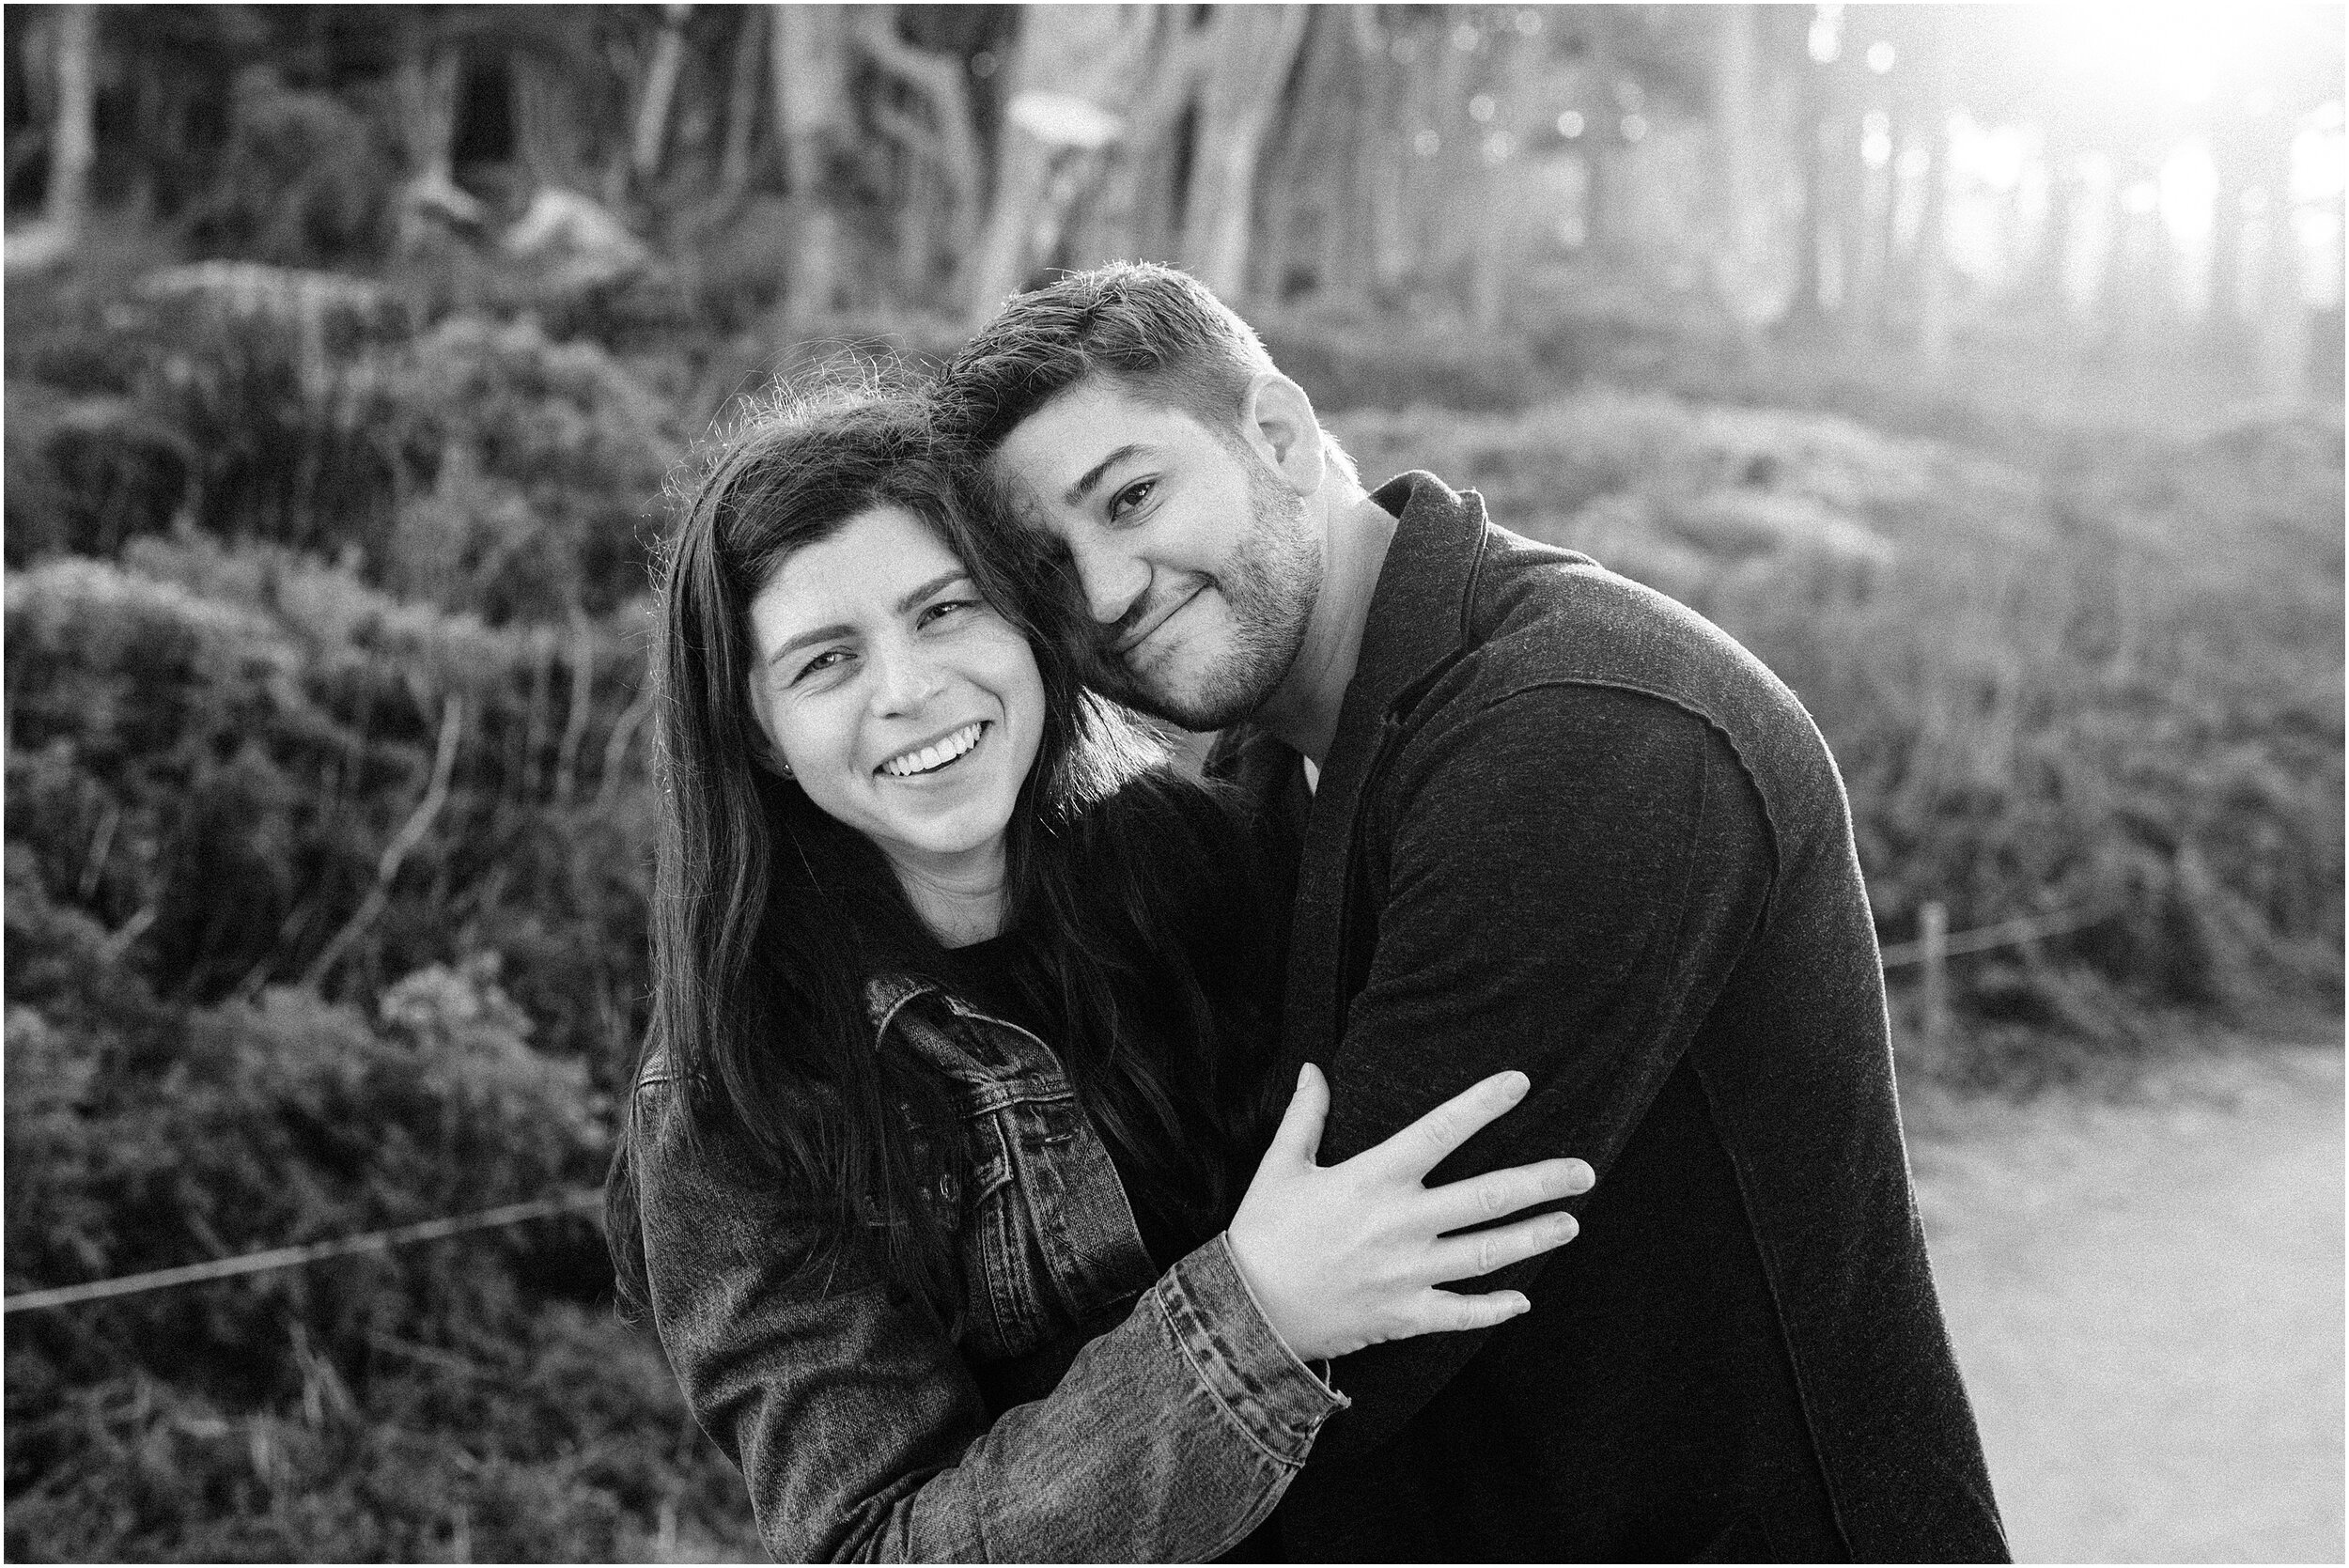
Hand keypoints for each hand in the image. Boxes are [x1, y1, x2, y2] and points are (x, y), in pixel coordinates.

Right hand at [1224, 1063, 1594, 1361]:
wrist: (1246, 1312)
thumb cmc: (1263, 1233)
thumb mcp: (1280, 1166)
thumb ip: (1306, 1116)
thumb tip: (1313, 1067)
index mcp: (1373, 1179)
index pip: (1439, 1132)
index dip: (1482, 1104)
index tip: (1520, 1082)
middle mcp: (1401, 1224)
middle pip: (1487, 1197)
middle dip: (1541, 1182)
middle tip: (1585, 1172)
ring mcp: (1408, 1272)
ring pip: (1487, 1253)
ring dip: (1534, 1237)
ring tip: (1570, 1223)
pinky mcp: (1404, 1315)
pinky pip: (1461, 1313)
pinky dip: (1495, 1309)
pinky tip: (1524, 1299)